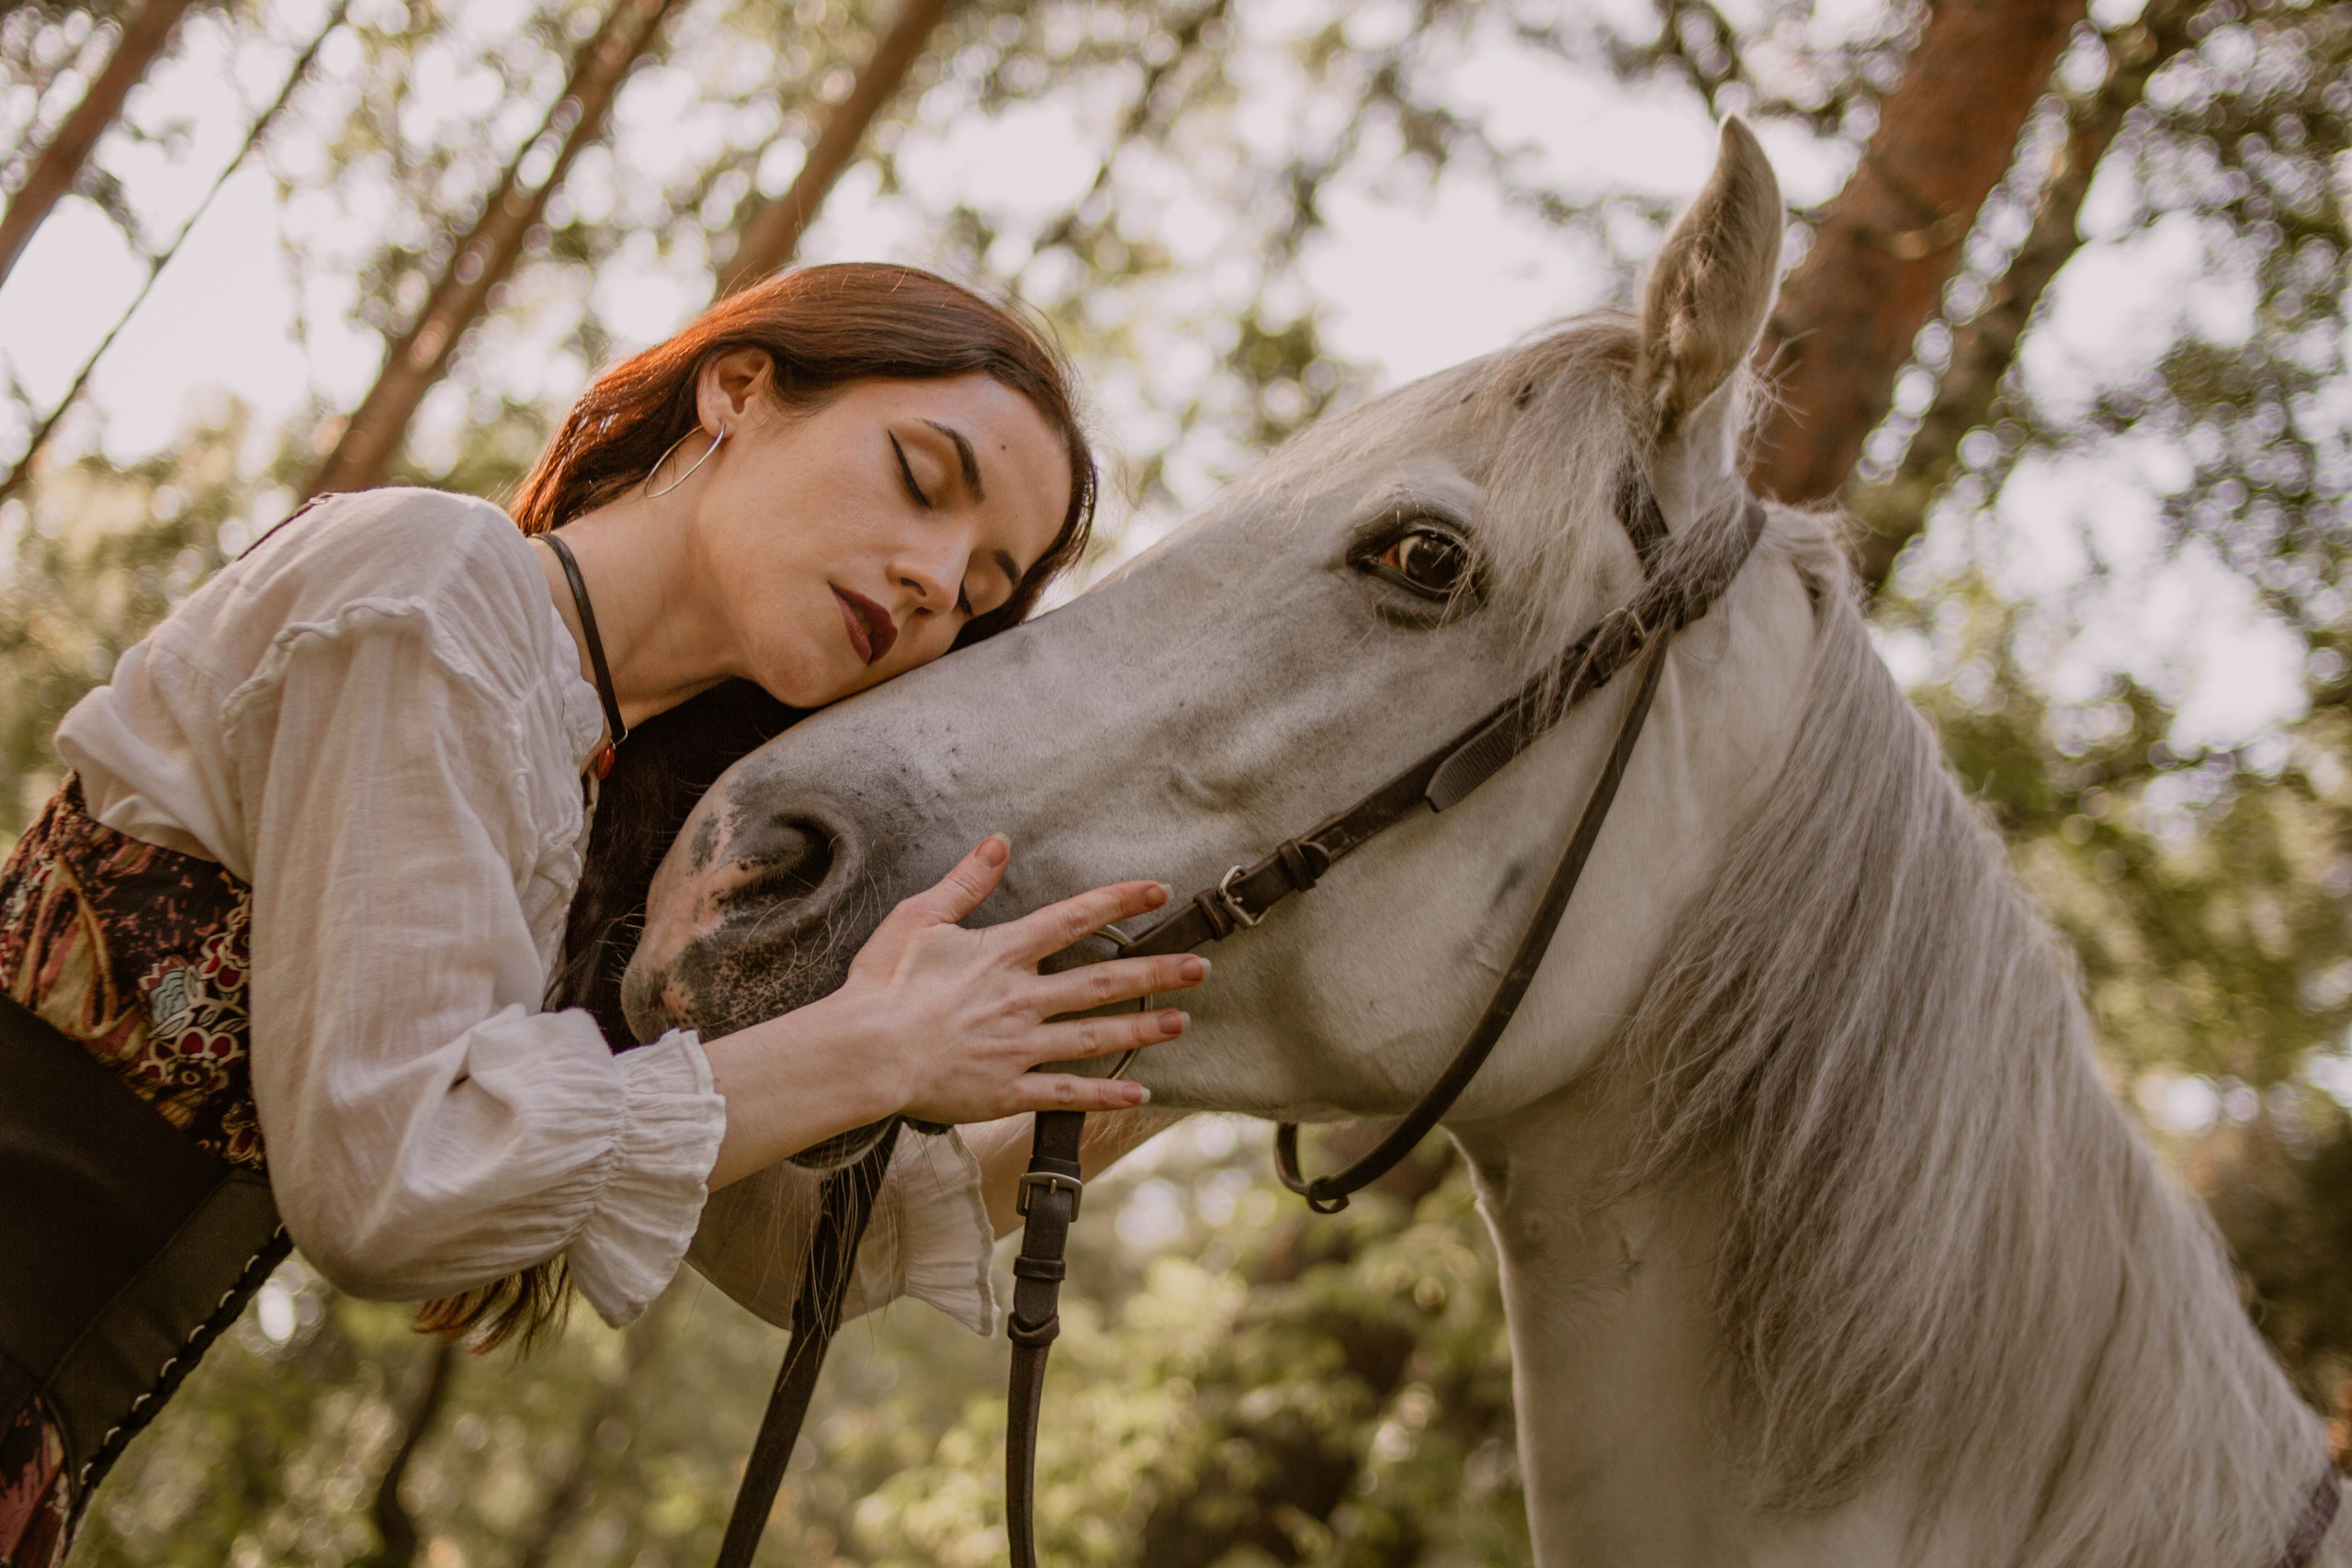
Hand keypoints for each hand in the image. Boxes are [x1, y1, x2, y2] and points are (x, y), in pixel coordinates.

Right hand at [827, 834, 1206, 1123]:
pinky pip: (1064, 1094)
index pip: (1073, 918)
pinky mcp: (1005, 1090)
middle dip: (1155, 974)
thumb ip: (964, 882)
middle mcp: (1020, 999)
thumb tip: (997, 843)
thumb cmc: (881, 984)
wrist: (862, 1053)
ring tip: (1182, 1021)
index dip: (1119, 901)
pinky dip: (1103, 1095)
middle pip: (1101, 982)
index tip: (1158, 891)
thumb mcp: (918, 918)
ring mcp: (1017, 1047)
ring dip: (1142, 1029)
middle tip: (1199, 969)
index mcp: (1001, 954)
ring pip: (1093, 1036)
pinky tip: (1138, 1094)